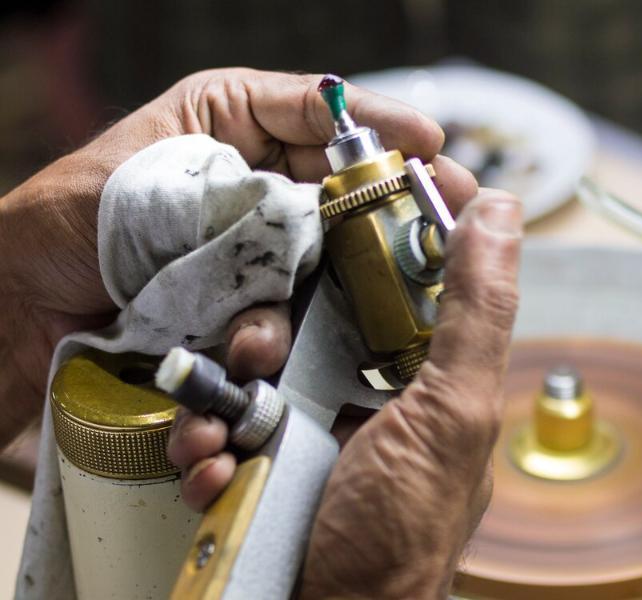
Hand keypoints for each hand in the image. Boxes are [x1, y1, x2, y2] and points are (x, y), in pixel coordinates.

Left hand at [0, 69, 477, 448]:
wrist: (20, 313)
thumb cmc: (66, 222)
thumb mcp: (151, 176)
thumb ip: (238, 184)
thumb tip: (317, 197)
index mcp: (228, 123)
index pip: (319, 114)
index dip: (381, 127)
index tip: (432, 145)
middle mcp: (252, 186)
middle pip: (341, 189)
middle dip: (392, 205)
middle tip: (451, 210)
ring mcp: (253, 251)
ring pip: (323, 261)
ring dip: (324, 292)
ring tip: (282, 318)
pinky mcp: (244, 305)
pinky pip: (287, 316)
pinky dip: (277, 341)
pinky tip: (251, 357)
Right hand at [171, 189, 522, 596]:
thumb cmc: (399, 540)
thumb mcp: (450, 418)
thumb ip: (476, 315)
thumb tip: (500, 212)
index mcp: (416, 372)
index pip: (385, 279)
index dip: (357, 239)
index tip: (327, 201)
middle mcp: (359, 390)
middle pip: (300, 315)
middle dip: (262, 331)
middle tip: (252, 355)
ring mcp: (305, 424)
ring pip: (247, 366)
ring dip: (224, 397)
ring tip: (225, 438)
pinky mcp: (258, 456)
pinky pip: (220, 423)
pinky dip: (209, 446)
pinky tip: (219, 473)